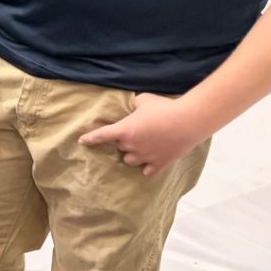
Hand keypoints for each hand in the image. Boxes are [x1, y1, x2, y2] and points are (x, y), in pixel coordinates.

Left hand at [79, 94, 209, 176]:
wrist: (189, 121)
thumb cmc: (165, 107)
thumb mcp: (144, 100)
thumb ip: (134, 104)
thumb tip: (132, 105)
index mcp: (125, 130)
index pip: (101, 136)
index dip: (90, 138)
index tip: (82, 141)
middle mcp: (132, 146)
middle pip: (119, 148)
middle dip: (123, 142)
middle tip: (134, 134)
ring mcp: (146, 157)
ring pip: (130, 161)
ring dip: (132, 155)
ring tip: (140, 149)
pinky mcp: (159, 163)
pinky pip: (147, 171)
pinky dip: (147, 167)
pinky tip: (150, 163)